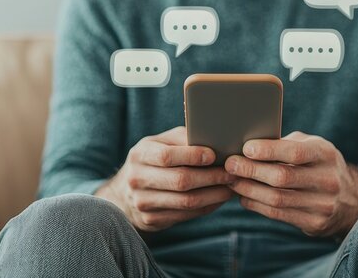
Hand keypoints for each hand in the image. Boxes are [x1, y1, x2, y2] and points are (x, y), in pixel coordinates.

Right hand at [96, 126, 234, 231]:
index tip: (214, 155)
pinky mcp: (151, 220)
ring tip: (231, 187)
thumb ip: (182, 139)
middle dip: (211, 177)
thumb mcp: (160, 143)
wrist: (125, 193)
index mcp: (140, 154)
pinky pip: (186, 215)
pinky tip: (219, 198)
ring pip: (186, 202)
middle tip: (232, 173)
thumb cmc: (153, 160)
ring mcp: (142, 202)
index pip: (167, 156)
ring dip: (214, 195)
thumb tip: (213, 137)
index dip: (192, 156)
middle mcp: (137, 179)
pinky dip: (207, 207)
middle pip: (180, 181)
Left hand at [225, 131, 357, 237]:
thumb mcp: (311, 147)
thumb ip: (286, 144)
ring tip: (232, 181)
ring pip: (277, 199)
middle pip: (282, 177)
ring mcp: (323, 204)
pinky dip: (256, 205)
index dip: (268, 150)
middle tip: (230, 165)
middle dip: (251, 170)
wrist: (351, 201)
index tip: (245, 148)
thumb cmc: (318, 164)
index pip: (295, 152)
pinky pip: (278, 215)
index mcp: (326, 154)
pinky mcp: (315, 224)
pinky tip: (244, 197)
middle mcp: (328, 180)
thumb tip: (248, 145)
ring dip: (249, 190)